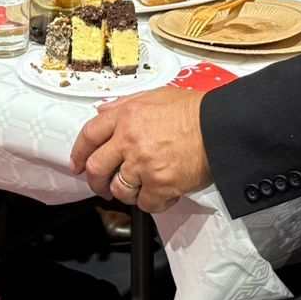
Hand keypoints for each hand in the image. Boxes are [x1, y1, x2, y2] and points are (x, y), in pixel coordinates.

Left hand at [69, 86, 209, 212]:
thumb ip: (127, 104)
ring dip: (128, 193)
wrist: (222, 127)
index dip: (78, 153)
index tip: (78, 164)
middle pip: (96, 168)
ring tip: (143, 187)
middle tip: (103, 187)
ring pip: (119, 190)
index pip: (89, 135)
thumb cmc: (196, 111)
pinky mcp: (160, 185)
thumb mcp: (158, 95)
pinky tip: (165, 192)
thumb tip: (103, 111)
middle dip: (96, 182)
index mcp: (126, 116)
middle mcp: (129, 140)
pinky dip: (154, 202)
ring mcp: (143, 164)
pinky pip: (145, 204)